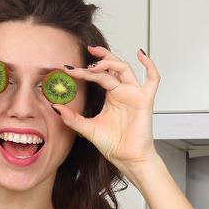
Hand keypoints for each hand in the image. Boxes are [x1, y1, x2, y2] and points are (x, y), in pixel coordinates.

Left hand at [54, 48, 159, 174]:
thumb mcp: (87, 128)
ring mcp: (134, 94)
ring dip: (110, 62)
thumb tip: (54, 107)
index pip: (98, 76)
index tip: (67, 68)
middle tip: (86, 51)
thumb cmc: (114, 144)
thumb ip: (72, 117)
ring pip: (125, 68)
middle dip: (100, 57)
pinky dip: (149, 65)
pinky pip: (153, 79)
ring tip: (94, 65)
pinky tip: (141, 54)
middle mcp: (123, 92)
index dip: (83, 71)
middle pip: (112, 66)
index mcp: (112, 96)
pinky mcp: (145, 100)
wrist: (127, 158)